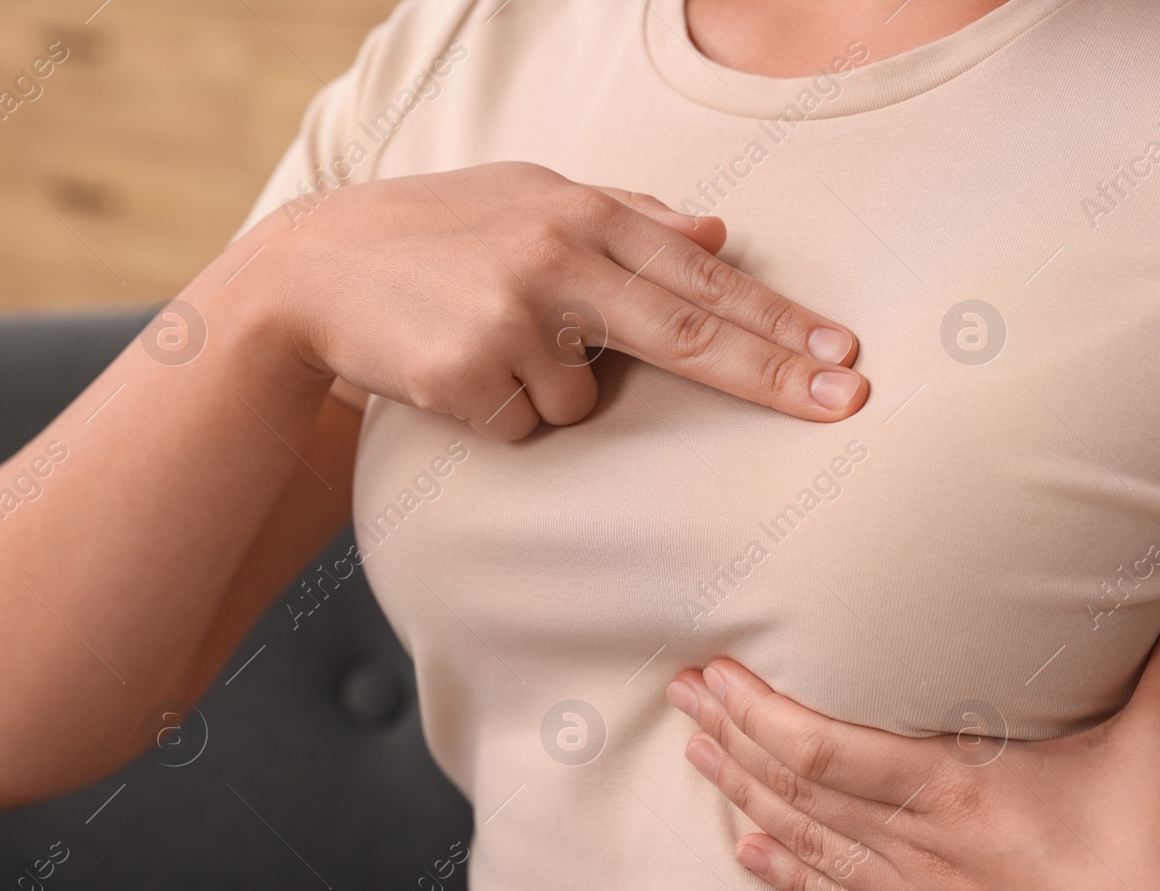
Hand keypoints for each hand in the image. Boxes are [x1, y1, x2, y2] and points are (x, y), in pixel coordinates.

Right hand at [252, 161, 866, 439]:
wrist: (312, 270)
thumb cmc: (438, 232)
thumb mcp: (530, 196)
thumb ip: (628, 213)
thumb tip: (719, 234)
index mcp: (582, 214)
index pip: (702, 281)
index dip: (777, 321)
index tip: (842, 352)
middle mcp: (555, 259)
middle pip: (689, 333)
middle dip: (775, 373)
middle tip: (847, 400)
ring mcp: (510, 318)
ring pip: (586, 401)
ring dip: (553, 390)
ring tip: (489, 342)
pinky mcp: (467, 374)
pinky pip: (527, 426)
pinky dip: (504, 412)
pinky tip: (456, 367)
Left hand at [665, 582, 1159, 890]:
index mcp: (958, 793)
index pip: (823, 749)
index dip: (759, 713)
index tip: (716, 676)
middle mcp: (921, 849)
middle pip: (797, 791)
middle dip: (732, 742)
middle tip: (680, 700)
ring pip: (807, 846)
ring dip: (745, 801)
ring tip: (697, 763)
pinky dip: (790, 879)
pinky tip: (750, 859)